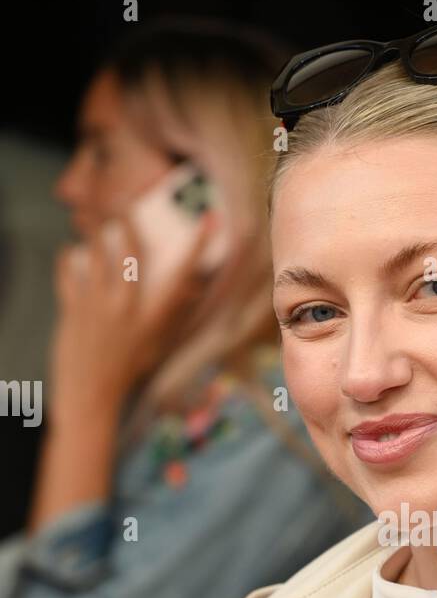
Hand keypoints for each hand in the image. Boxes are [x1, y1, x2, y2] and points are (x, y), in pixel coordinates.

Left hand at [49, 211, 217, 413]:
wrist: (91, 395)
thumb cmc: (128, 370)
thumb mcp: (158, 343)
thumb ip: (174, 314)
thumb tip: (191, 288)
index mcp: (156, 317)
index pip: (183, 274)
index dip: (198, 245)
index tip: (208, 218)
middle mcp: (130, 307)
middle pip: (130, 250)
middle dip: (125, 220)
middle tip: (120, 203)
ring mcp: (99, 307)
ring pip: (95, 253)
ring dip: (92, 232)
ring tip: (91, 219)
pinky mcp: (73, 310)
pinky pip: (68, 272)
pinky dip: (66, 259)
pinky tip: (68, 254)